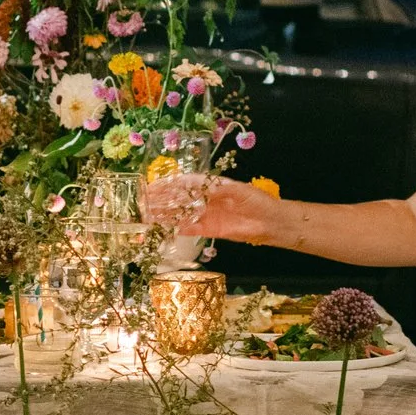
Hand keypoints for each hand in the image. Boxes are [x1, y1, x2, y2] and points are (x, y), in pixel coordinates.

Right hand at [148, 175, 282, 242]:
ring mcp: (207, 215)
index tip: (157, 184)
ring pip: (182, 214)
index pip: (188, 183)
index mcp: (213, 186)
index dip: (172, 184)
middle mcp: (207, 200)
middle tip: (146, 200)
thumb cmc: (257, 200)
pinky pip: (191, 229)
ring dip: (166, 215)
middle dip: (163, 199)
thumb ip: (219, 189)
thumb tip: (201, 188)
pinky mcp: (210, 230)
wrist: (270, 222)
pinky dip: (178, 229)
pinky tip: (164, 229)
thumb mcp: (239, 190)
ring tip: (149, 215)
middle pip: (181, 199)